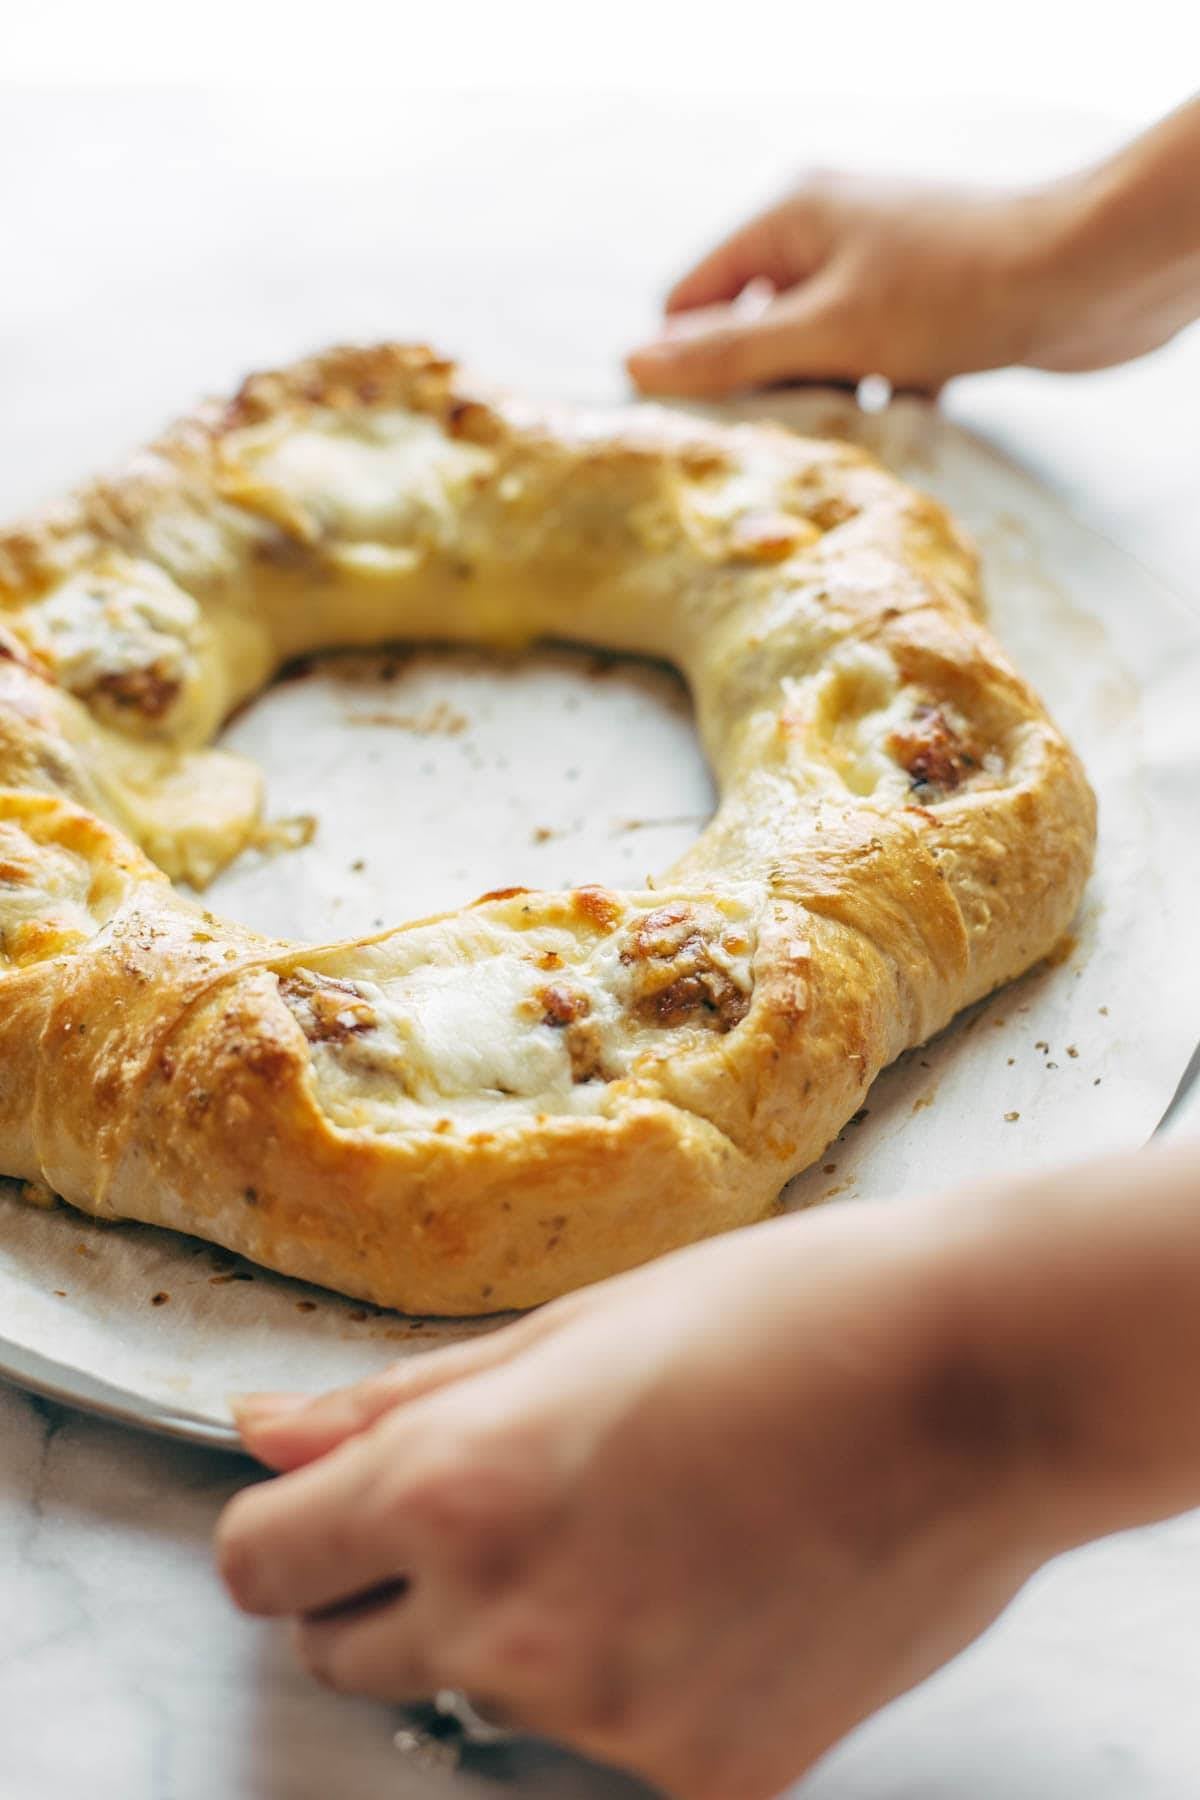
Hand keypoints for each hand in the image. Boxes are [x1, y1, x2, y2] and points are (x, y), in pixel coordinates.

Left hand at [217, 1198, 1047, 1799]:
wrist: (975, 1381)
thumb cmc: (785, 1318)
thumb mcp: (576, 1328)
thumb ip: (404, 1402)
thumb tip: (268, 1432)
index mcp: (456, 1488)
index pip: (264, 1564)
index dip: (292, 1529)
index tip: (334, 1512)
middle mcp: (510, 1624)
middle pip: (348, 1651)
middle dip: (395, 1587)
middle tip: (515, 1505)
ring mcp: (607, 1718)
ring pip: (488, 1697)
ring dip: (529, 1633)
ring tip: (656, 1526)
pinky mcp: (705, 1778)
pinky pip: (612, 1747)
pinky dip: (642, 1685)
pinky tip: (721, 1591)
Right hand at [626, 118, 1199, 398]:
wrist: (1089, 276)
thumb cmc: (953, 292)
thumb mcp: (825, 332)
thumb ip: (729, 355)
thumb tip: (633, 365)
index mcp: (789, 218)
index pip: (692, 295)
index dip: (682, 361)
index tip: (690, 432)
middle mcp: (828, 234)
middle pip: (753, 330)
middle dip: (761, 390)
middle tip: (774, 447)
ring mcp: (879, 272)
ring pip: (817, 356)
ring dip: (826, 402)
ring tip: (846, 437)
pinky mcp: (925, 311)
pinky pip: (872, 365)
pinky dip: (879, 398)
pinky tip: (901, 421)